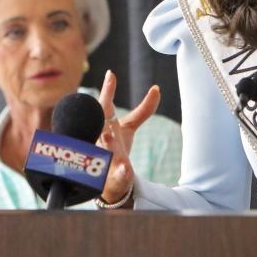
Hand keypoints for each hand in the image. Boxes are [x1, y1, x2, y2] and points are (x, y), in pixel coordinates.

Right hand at [96, 69, 160, 204]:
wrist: (108, 182)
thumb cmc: (115, 148)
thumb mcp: (128, 128)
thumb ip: (143, 110)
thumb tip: (156, 88)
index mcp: (105, 126)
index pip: (105, 105)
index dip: (108, 90)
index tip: (111, 74)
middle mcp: (101, 140)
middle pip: (100, 124)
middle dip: (100, 114)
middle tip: (104, 102)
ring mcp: (104, 159)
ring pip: (103, 149)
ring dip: (105, 142)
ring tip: (107, 135)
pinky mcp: (112, 176)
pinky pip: (116, 174)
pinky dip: (120, 172)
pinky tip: (125, 169)